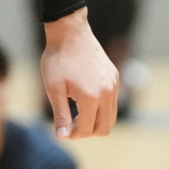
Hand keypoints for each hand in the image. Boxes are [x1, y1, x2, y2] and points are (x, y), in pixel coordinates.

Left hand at [41, 9, 118, 138]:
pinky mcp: (114, 76)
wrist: (69, 31)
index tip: (63, 130)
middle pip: (105, 128)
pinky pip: (112, 101)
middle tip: (71, 125)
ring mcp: (113, 83)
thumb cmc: (57, 59)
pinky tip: (84, 100)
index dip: (74, 135)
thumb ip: (60, 114)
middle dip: (88, 132)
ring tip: (76, 114)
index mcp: (92, 97)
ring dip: (96, 121)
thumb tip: (63, 136)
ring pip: (111, 116)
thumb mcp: (54, 89)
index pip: (88, 129)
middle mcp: (107, 92)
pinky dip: (101, 108)